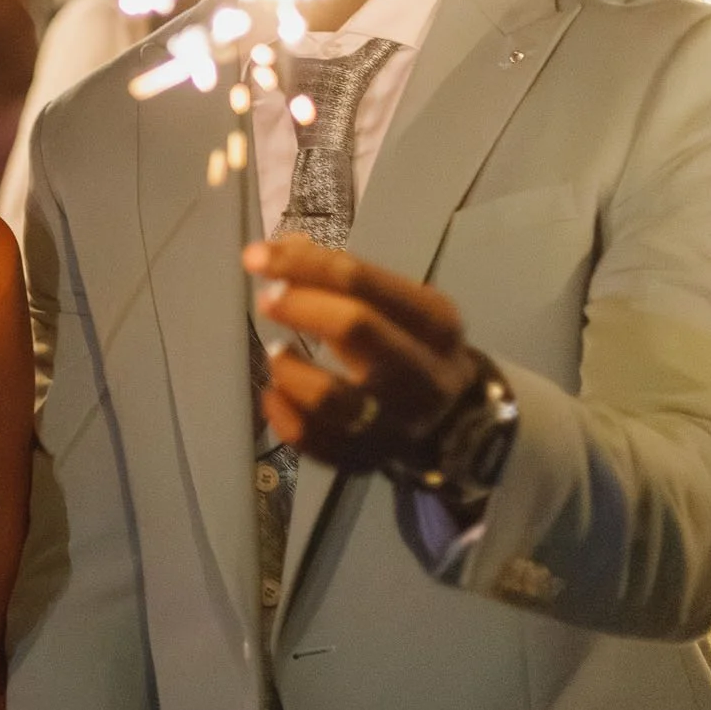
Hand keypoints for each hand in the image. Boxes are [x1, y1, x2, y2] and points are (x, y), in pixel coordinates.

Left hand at [243, 236, 484, 472]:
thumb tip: (276, 250)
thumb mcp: (396, 304)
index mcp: (435, 322)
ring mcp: (397, 423)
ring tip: (276, 353)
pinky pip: (313, 440)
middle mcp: (422, 373)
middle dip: (300, 305)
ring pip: (330, 397)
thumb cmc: (411, 345)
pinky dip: (282, 415)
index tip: (256, 256)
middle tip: (266, 299)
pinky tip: (275, 392)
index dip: (304, 264)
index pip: (363, 281)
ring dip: (289, 369)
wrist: (454, 421)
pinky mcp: (369, 459)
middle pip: (355, 327)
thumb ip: (339, 276)